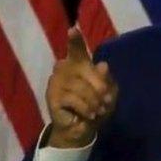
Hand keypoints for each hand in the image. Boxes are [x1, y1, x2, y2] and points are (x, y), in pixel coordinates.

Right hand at [44, 26, 117, 148]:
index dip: (75, 41)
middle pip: (84, 70)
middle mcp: (64, 68)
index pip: (76, 50)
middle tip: (107, 100)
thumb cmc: (95, 107)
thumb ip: (107, 80)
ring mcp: (55, 82)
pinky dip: (85, 108)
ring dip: (93, 101)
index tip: (73, 30)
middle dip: (99, 86)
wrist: (82, 130)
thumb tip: (102, 66)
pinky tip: (90, 114)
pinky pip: (72, 98)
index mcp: (78, 64)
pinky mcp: (52, 96)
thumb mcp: (108, 95)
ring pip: (79, 86)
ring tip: (98, 110)